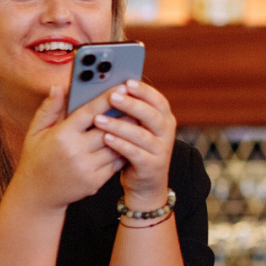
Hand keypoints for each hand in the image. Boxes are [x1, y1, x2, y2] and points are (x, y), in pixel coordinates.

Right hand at [11, 85, 125, 210]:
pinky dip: (124, 150)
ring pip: (116, 146)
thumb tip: (59, 86)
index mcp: (62, 135)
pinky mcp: (95, 181)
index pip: (89, 112)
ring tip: (138, 119)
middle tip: (137, 101)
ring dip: (128, 133)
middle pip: (108, 128)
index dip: (107, 98)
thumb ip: (50, 108)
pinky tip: (130, 141)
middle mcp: (75, 152)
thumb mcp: (36, 131)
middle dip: (124, 114)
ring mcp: (87, 168)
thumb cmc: (36, 158)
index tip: (122, 86)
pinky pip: (115, 162)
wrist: (37, 195)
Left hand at [96, 79, 175, 209]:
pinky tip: (106, 138)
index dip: (144, 91)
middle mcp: (166, 133)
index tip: (127, 82)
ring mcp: (160, 150)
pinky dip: (120, 144)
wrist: (145, 184)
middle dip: (131, 104)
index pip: (158, 100)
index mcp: (164, 119)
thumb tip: (112, 88)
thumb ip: (131, 111)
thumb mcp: (138, 128)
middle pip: (152, 115)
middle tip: (112, 96)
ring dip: (119, 125)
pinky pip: (135, 153)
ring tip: (99, 119)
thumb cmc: (136, 149)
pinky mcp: (151, 166)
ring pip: (141, 134)